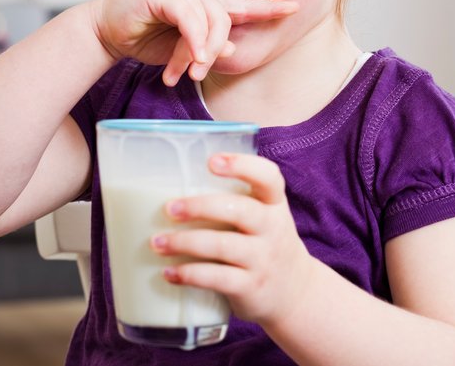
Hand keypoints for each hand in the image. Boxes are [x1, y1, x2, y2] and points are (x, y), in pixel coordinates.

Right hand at [89, 0, 297, 85]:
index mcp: (206, 6)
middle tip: (197, 72)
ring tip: (187, 70)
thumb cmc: (144, 38)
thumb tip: (229, 49)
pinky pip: (190, 17)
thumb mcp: (182, 51)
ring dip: (201, 50)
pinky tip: (189, 56)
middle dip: (217, 49)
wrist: (107, 31)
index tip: (294, 8)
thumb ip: (206, 49)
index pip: (244, 5)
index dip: (269, 8)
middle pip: (228, 18)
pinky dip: (192, 39)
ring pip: (210, 19)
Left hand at [149, 153, 320, 325]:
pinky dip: (190, 274)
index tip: (212, 161)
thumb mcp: (265, 216)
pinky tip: (170, 272)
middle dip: (200, 207)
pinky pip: (218, 278)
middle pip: (239, 210)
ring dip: (185, 242)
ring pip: (223, 246)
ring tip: (157, 242)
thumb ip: (235, 200)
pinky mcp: (252, 287)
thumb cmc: (265, 243)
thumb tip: (172, 185)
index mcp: (274, 204)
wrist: (296, 292)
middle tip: (169, 209)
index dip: (243, 165)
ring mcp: (264, 259)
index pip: (268, 177)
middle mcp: (273, 228)